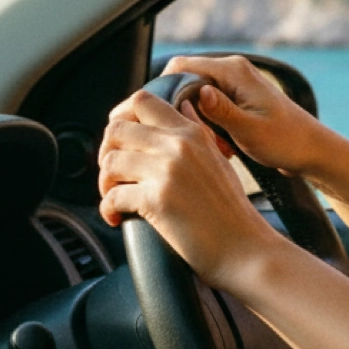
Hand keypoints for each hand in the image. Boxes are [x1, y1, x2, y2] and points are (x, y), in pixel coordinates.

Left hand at [97, 90, 285, 289]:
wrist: (245, 248)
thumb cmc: (232, 212)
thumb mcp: (219, 160)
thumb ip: (199, 131)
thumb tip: (185, 108)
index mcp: (191, 133)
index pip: (143, 100)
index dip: (120, 117)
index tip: (119, 141)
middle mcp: (178, 145)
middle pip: (117, 128)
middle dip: (105, 151)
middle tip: (112, 174)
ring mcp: (167, 171)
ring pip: (110, 161)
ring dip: (104, 182)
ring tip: (113, 197)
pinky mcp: (157, 200)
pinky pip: (113, 196)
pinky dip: (107, 209)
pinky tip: (116, 218)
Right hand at [163, 55, 331, 177]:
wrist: (312, 150)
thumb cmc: (286, 141)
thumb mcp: (251, 130)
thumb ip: (222, 111)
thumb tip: (199, 93)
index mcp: (234, 71)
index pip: (180, 67)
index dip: (165, 91)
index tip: (167, 120)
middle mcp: (232, 71)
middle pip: (184, 82)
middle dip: (183, 111)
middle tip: (196, 138)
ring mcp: (233, 85)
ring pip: (194, 97)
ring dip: (197, 122)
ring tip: (216, 145)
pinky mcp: (235, 100)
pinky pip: (208, 108)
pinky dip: (208, 126)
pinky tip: (223, 147)